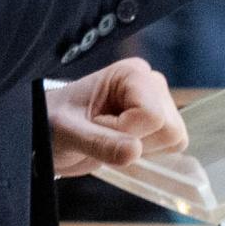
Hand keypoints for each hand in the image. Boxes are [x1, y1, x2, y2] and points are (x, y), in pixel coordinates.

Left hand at [47, 57, 185, 176]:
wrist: (49, 135)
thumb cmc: (53, 125)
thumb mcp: (68, 133)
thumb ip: (99, 143)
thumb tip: (134, 152)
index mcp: (130, 73)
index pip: (151, 115)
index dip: (124, 131)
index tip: (95, 126)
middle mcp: (151, 82)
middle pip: (169, 128)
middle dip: (136, 141)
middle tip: (102, 133)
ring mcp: (159, 102)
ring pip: (175, 139)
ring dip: (142, 148)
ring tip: (111, 138)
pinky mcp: (162, 121)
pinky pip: (174, 146)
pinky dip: (149, 152)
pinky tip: (123, 142)